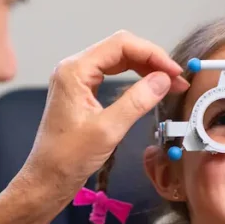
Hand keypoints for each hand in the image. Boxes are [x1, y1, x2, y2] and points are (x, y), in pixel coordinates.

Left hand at [22, 30, 189, 198]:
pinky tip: (149, 89)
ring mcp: (77, 80)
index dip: (152, 54)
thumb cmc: (68, 158)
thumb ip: (136, 101)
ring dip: (145, 68)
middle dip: (151, 60)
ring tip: (169, 84)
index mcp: (74, 71)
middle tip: (176, 79)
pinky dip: (134, 79)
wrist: (47, 178)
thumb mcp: (108, 130)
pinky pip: (112, 75)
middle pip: (120, 49)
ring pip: (118, 61)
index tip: (174, 72)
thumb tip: (163, 79)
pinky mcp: (82, 92)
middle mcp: (74, 68)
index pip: (120, 44)